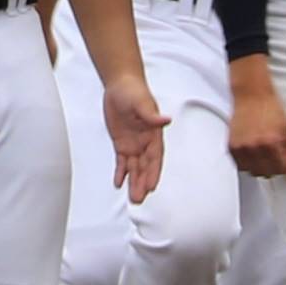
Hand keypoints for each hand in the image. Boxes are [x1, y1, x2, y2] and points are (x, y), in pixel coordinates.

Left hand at [101, 71, 167, 198]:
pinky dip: (120, 173)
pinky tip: (118, 183)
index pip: (154, 158)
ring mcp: (134, 144)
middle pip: (145, 167)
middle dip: (142, 183)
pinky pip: (121, 162)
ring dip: (133, 182)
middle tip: (139, 198)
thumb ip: (152, 115)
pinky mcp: (122, 143)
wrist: (121, 85)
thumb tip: (167, 120)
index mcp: (154, 134)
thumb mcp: (142, 102)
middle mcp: (145, 142)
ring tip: (133, 198)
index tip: (151, 187)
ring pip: (134, 168)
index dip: (153, 173)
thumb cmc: (134, 91)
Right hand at [225, 57, 285, 179]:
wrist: (252, 94)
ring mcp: (242, 147)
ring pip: (253, 172)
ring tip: (264, 155)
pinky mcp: (231, 146)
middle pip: (267, 173)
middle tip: (276, 159)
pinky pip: (240, 166)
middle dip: (274, 169)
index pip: (282, 169)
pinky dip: (247, 163)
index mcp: (272, 142)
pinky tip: (253, 153)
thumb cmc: (270, 108)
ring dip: (260, 167)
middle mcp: (255, 146)